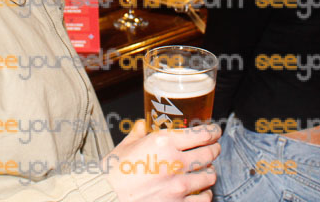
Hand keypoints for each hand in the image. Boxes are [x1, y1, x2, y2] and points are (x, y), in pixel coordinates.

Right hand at [105, 120, 220, 201]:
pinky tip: (200, 191)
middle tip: (213, 148)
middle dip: (214, 149)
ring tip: (205, 171)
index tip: (214, 131)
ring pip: (209, 176)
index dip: (212, 131)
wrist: (105, 198)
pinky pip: (204, 198)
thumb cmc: (112, 174)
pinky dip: (204, 194)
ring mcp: (178, 186)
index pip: (201, 134)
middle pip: (210, 153)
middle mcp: (175, 163)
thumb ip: (139, 132)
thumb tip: (145, 124)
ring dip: (208, 172)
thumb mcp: (125, 147)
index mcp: (164, 143)